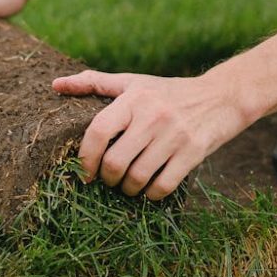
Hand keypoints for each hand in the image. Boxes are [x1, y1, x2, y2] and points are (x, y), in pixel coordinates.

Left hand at [53, 69, 245, 198]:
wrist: (221, 96)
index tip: (84, 171)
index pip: (99, 131)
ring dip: (127, 189)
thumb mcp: (133, 82)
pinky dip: (151, 194)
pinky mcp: (193, 153)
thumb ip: (94, 83)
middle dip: (106, 178)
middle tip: (107, 179)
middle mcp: (153, 116)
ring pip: (137, 177)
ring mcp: (174, 135)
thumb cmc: (168, 92)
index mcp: (134, 98)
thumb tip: (55, 85)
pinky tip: (149, 189)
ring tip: (126, 186)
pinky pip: (163, 186)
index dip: (86, 156)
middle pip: (116, 162)